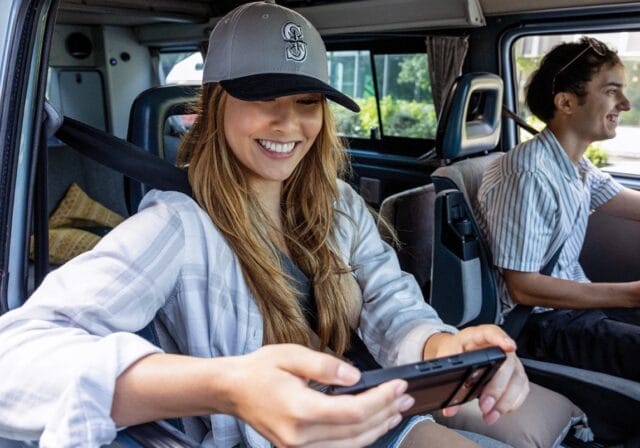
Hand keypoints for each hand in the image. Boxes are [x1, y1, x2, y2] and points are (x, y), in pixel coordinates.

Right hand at [220, 344, 414, 446]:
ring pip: (351, 446)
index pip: (353, 412)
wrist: (233, 390)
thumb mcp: (291, 355)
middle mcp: (300, 437)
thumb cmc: (260, 370)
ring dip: (378, 429)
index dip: (381, 399)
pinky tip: (372, 425)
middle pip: (356, 431)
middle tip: (405, 397)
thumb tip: (356, 377)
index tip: (398, 385)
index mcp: (299, 410)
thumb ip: (325, 366)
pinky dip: (359, 438)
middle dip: (385, 413)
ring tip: (396, 411)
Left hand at [423, 325, 528, 423]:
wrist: (460, 350)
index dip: (501, 338)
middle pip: (506, 363)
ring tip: (490, 414)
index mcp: (477, 336)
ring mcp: (510, 360)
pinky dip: (512, 402)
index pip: (491, 332)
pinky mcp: (515, 374)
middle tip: (485, 404)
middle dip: (496, 387)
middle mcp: (498, 346)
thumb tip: (449, 408)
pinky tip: (500, 410)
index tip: (509, 346)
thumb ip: (446, 378)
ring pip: (517, 378)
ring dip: (505, 400)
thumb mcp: (446, 357)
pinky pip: (522, 389)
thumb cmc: (455, 350)